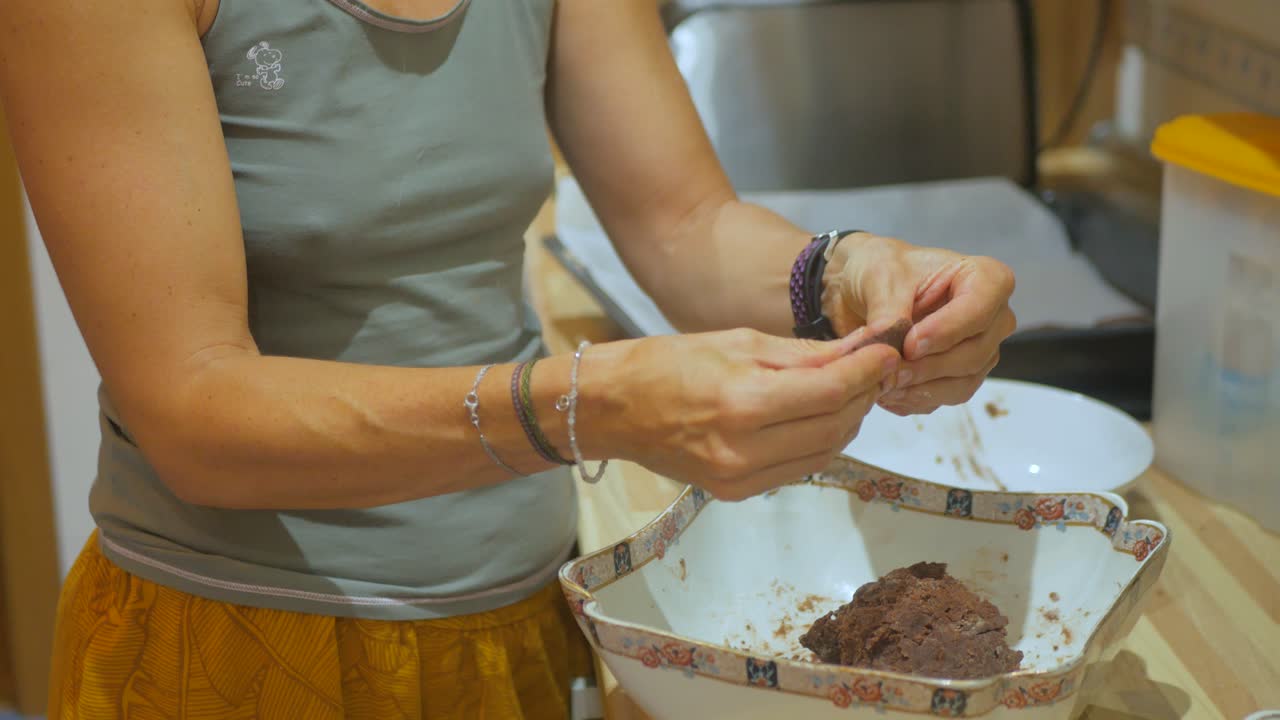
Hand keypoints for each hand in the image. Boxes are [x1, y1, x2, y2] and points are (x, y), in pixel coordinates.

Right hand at [580, 327, 900, 499]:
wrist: (612, 408)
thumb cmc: (667, 362)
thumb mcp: (739, 342)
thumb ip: (803, 355)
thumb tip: (860, 353)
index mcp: (743, 403)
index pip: (831, 391)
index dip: (868, 371)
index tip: (888, 352)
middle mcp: (744, 450)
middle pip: (835, 427)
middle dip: (862, 396)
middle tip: (872, 369)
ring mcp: (740, 478)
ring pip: (824, 453)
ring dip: (845, 422)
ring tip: (845, 391)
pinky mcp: (736, 493)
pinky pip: (798, 469)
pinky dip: (817, 443)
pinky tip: (813, 417)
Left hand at [821, 233, 1015, 415]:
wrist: (863, 291)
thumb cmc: (882, 270)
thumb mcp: (879, 278)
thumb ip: (888, 312)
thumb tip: (889, 348)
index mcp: (986, 279)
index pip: (980, 310)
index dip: (946, 332)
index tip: (910, 344)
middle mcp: (992, 318)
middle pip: (974, 353)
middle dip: (928, 367)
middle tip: (888, 370)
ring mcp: (980, 350)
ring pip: (963, 383)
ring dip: (920, 388)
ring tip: (883, 383)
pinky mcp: (960, 376)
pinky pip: (944, 398)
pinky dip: (914, 399)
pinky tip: (886, 392)